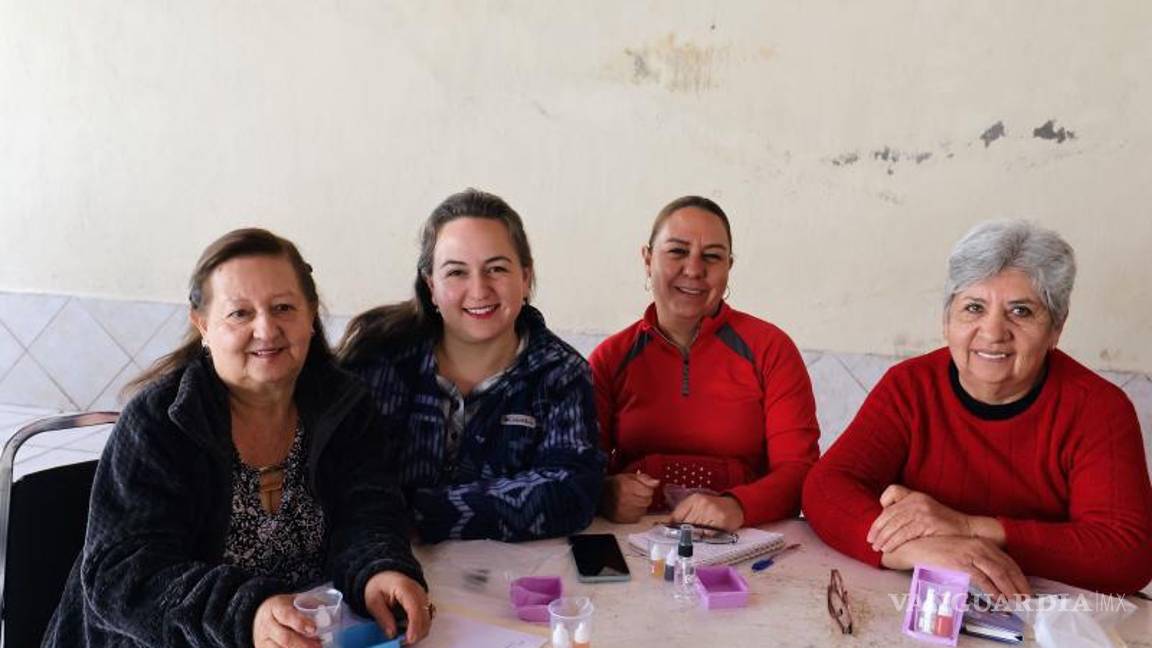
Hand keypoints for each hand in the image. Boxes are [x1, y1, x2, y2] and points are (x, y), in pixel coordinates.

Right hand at [253, 594, 320, 647]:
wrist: (261, 616)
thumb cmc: (283, 608)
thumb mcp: (294, 600)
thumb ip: (310, 604)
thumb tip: (331, 613)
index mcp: (274, 607)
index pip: (286, 615)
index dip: (300, 622)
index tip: (313, 629)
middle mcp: (266, 625)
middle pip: (285, 638)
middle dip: (303, 644)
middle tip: (318, 646)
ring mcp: (263, 640)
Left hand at [365, 571, 431, 644]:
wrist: (385, 575)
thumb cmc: (378, 586)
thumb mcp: (373, 601)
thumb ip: (382, 617)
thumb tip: (392, 634)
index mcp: (405, 588)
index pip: (415, 608)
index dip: (414, 626)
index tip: (409, 640)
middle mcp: (419, 592)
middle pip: (425, 617)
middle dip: (416, 633)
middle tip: (400, 643)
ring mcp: (424, 598)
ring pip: (428, 620)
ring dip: (418, 632)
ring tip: (402, 638)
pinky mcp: (425, 603)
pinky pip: (427, 618)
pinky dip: (420, 628)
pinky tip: (408, 631)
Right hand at [601, 472, 659, 522]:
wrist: (598, 495)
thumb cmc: (612, 485)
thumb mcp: (628, 476)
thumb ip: (644, 478)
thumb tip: (656, 482)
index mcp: (626, 486)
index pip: (649, 491)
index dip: (647, 488)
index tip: (643, 487)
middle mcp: (625, 499)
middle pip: (647, 501)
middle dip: (644, 497)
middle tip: (636, 493)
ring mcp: (623, 511)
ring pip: (644, 510)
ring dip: (640, 505)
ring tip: (632, 500)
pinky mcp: (622, 520)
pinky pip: (637, 517)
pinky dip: (636, 513)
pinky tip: (629, 508)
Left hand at [670, 493, 744, 531]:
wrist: (735, 505)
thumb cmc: (714, 506)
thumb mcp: (697, 503)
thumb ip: (682, 512)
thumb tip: (668, 522)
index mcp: (694, 499)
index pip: (677, 515)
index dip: (673, 525)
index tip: (669, 530)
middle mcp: (702, 503)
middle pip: (686, 524)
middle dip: (685, 531)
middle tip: (688, 533)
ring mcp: (712, 512)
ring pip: (696, 530)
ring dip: (696, 534)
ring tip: (701, 531)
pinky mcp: (720, 520)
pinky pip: (707, 534)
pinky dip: (706, 536)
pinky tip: (709, 532)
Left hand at [867, 485, 974, 552]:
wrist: (967, 531)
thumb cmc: (943, 525)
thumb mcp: (925, 511)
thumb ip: (907, 512)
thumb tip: (887, 524)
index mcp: (915, 495)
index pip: (892, 491)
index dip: (882, 504)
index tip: (877, 521)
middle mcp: (917, 500)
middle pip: (889, 512)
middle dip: (877, 528)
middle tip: (870, 540)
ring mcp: (922, 510)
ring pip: (894, 524)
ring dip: (883, 537)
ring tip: (877, 547)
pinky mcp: (927, 522)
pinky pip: (904, 533)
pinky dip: (893, 542)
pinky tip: (888, 549)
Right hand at [881, 536, 1031, 599]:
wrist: (917, 547)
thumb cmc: (938, 550)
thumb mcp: (963, 551)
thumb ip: (977, 560)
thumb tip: (993, 578)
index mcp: (981, 543)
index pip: (1007, 560)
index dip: (1018, 576)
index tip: (1024, 588)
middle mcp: (979, 546)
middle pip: (1006, 567)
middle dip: (1018, 584)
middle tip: (1025, 598)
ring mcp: (970, 554)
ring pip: (998, 573)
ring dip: (1009, 588)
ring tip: (1014, 600)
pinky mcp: (961, 563)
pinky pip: (982, 578)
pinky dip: (992, 589)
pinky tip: (998, 598)